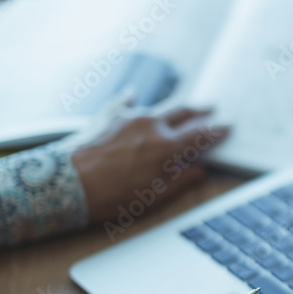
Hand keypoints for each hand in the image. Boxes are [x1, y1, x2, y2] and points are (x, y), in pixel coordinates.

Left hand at [71, 105, 229, 223]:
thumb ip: (180, 182)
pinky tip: (134, 95)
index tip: (228, 126)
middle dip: (201, 109)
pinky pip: (126, 102)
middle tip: (212, 107)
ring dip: (172, 108)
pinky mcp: (108, 115)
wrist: (64, 183)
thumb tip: (199, 171)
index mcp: (166, 148)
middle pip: (184, 111)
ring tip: (181, 107)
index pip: (201, 135)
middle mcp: (151, 125)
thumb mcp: (152, 198)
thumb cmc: (108, 196)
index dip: (218, 130)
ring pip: (159, 107)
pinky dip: (134, 99)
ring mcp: (129, 116)